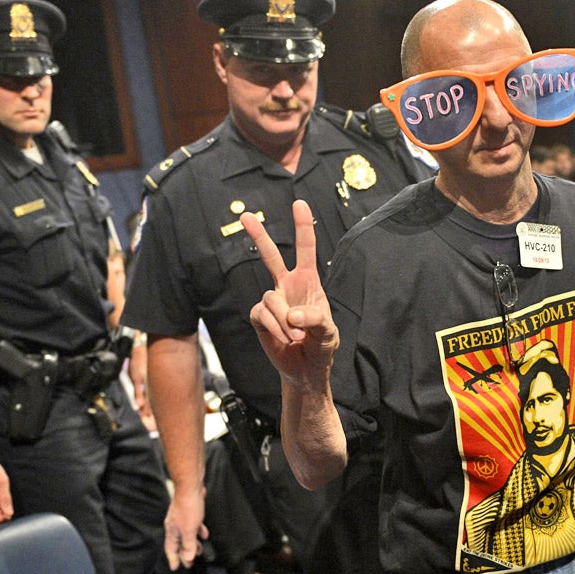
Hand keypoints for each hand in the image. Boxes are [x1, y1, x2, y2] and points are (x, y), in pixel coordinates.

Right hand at [164, 486, 208, 569]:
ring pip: (186, 535)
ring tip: (199, 550)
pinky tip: (204, 533)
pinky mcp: (189, 512)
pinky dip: (198, 531)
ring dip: (193, 544)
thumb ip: (188, 545)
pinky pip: (193, 525)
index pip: (170, 550)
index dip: (173, 560)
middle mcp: (174, 526)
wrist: (190, 487)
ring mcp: (181, 519)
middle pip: (178, 544)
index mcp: (172, 531)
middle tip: (189, 563)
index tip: (175, 568)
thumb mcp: (189, 530)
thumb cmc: (188, 507)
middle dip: (184, 554)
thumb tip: (187, 558)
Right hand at [240, 199, 339, 382]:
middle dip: (258, 235)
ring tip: (296, 337)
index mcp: (308, 283)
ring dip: (284, 321)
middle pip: (271, 256)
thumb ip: (316, 321)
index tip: (299, 203)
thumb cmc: (321, 346)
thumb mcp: (329, 333)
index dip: (303, 227)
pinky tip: (284, 340)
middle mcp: (287, 287)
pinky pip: (261, 315)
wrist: (305, 370)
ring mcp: (271, 301)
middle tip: (245, 215)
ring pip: (270, 298)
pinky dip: (274, 329)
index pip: (306, 250)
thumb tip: (292, 315)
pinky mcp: (258, 318)